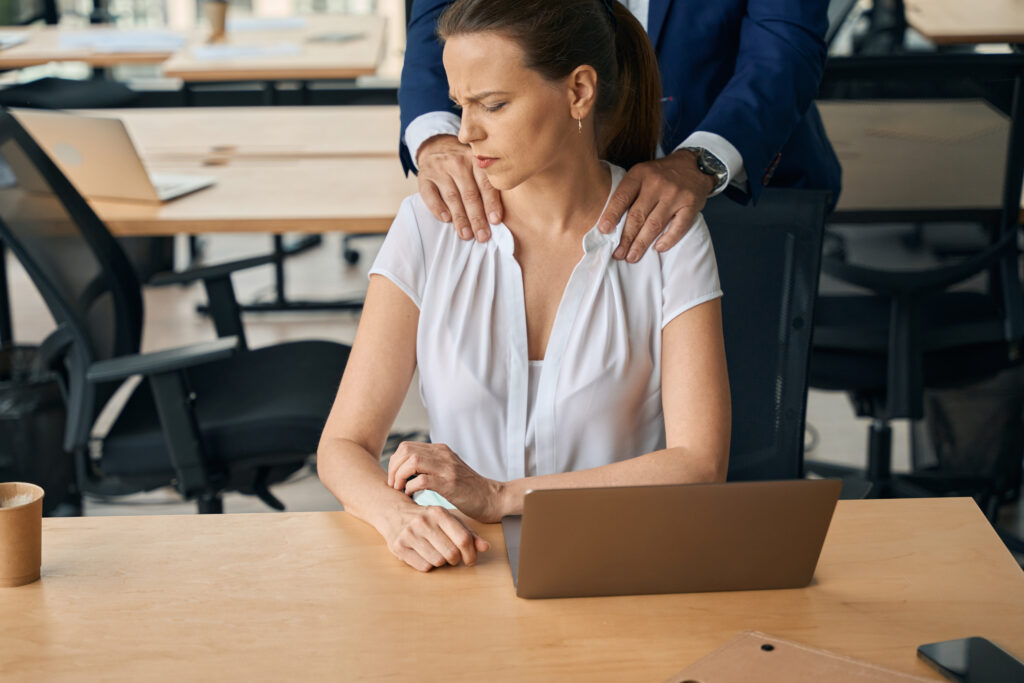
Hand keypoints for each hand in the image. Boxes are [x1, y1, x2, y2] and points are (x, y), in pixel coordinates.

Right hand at [382, 503, 490, 571]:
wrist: (394, 513)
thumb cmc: (427, 519)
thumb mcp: (449, 520)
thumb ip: (469, 533)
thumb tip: (486, 547)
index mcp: (439, 512)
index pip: (463, 538)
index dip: (471, 554)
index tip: (471, 560)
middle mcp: (423, 522)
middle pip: (451, 553)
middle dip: (456, 560)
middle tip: (452, 557)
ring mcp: (409, 534)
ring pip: (437, 562)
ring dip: (441, 562)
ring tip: (437, 553)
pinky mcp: (398, 547)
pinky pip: (423, 567)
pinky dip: (428, 565)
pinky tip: (424, 554)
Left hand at [388, 442, 506, 522]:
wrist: (493, 498)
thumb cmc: (469, 489)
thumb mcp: (449, 470)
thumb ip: (431, 466)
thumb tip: (405, 471)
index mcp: (441, 450)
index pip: (407, 447)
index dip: (394, 462)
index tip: (394, 478)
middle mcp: (443, 454)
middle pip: (406, 451)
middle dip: (393, 468)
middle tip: (393, 485)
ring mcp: (447, 468)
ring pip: (412, 461)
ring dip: (400, 477)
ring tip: (400, 490)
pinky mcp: (450, 483)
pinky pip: (421, 480)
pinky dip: (410, 488)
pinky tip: (412, 496)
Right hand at [416, 134, 502, 241]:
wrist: (436, 147)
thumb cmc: (463, 164)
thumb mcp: (477, 166)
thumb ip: (487, 184)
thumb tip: (497, 217)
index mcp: (475, 160)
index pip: (485, 184)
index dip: (491, 203)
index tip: (495, 221)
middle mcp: (457, 163)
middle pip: (469, 194)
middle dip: (477, 218)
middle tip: (483, 236)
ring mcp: (439, 169)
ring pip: (452, 197)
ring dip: (460, 218)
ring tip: (467, 235)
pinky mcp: (424, 177)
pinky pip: (430, 195)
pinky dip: (438, 208)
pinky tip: (446, 220)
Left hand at [597, 149, 717, 261]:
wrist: (693, 165)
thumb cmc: (660, 175)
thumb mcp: (641, 174)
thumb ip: (628, 194)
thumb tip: (608, 225)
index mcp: (640, 174)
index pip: (622, 197)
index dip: (611, 215)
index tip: (604, 231)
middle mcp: (656, 183)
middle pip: (637, 215)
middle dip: (625, 238)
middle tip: (618, 254)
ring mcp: (675, 194)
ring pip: (654, 224)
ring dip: (641, 244)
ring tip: (631, 257)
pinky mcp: (691, 204)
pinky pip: (679, 227)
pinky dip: (668, 240)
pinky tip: (658, 249)